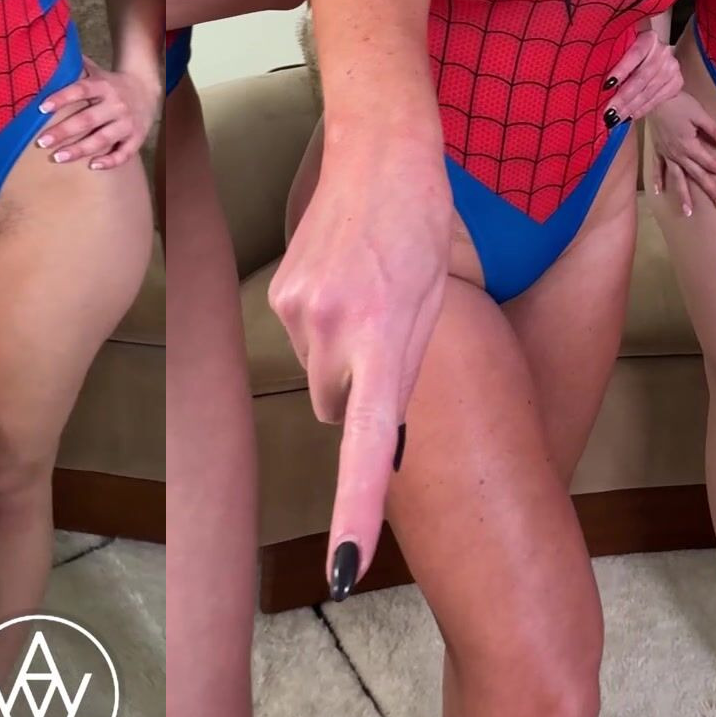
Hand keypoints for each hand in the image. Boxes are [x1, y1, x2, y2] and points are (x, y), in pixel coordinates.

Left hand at [39, 60, 163, 168]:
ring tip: (57, 157)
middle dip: (63, 131)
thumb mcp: (98, 71)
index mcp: (104, 85)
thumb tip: (52, 51)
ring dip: (80, 150)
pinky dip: (110, 161)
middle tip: (41, 142)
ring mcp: (128, 122)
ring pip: (103, 139)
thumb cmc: (112, 83)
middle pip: (88, 119)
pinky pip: (125, 153)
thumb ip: (78, 66)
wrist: (147, 89)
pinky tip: (92, 166)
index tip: (41, 108)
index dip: (61, 98)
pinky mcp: (137, 137)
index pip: (81, 90)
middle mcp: (117, 104)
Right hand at [267, 131, 453, 599]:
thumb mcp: (435, 303)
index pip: (368, 447)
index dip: (357, 511)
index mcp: (386, 343)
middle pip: (339, 408)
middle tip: (393, 330)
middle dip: (362, 388)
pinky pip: (302, 337)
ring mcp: (300, 313)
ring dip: (343, 351)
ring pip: (319, 373)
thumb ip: (401, 369)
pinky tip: (346, 276)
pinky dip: (324, 322)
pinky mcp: (280, 293)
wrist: (382, 149)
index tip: (347, 567)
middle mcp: (335, 335)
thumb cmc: (425, 226)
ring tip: (373, 289)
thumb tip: (370, 427)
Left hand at [602, 18, 682, 124]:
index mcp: (648, 38)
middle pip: (642, 77)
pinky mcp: (677, 82)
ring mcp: (672, 67)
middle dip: (623, 97)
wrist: (652, 56)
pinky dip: (642, 110)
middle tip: (608, 112)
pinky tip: (629, 116)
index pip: (635, 53)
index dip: (621, 69)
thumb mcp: (620, 48)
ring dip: (630, 107)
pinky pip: (657, 100)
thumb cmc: (627, 52)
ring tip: (615, 119)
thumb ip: (610, 57)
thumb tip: (589, 78)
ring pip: (649, 91)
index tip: (606, 86)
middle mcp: (663, 51)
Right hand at [644, 92, 715, 216]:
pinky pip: (658, 168)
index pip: (710, 162)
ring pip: (677, 178)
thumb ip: (715, 131)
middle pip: (697, 176)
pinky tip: (658, 191)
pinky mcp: (657, 150)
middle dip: (710, 190)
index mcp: (690, 146)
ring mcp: (666, 154)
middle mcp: (678, 155)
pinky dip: (658, 179)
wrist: (654, 97)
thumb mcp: (700, 114)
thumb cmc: (679, 103)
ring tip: (687, 212)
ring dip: (682, 195)